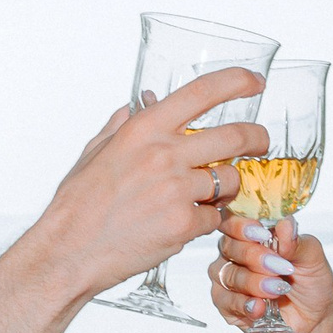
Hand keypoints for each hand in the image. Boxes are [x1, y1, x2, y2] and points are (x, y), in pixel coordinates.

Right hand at [31, 67, 268, 301]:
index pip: (203, 91)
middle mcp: (164, 154)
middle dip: (258, 138)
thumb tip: (133, 107)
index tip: (255, 82)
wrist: (69, 251)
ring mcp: (176, 190)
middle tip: (263, 144)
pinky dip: (206, 220)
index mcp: (143, 130)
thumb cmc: (77, 205)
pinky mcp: (183, 224)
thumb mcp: (94, 153)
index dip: (237, 81)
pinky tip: (184, 223)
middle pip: (236, 136)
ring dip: (228, 187)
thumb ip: (120, 127)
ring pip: (230, 179)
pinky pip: (214, 217)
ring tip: (212, 194)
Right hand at [210, 216, 332, 332]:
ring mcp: (228, 278)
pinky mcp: (227, 304)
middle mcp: (236, 253)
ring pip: (227, 275)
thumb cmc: (311, 283)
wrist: (313, 318)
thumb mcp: (312, 259)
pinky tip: (260, 307)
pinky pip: (225, 301)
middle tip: (280, 268)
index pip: (232, 220)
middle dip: (254, 257)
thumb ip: (296, 242)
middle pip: (229, 247)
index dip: (241, 226)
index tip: (262, 235)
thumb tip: (286, 224)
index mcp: (253, 234)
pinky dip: (244, 304)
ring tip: (277, 290)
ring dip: (253, 283)